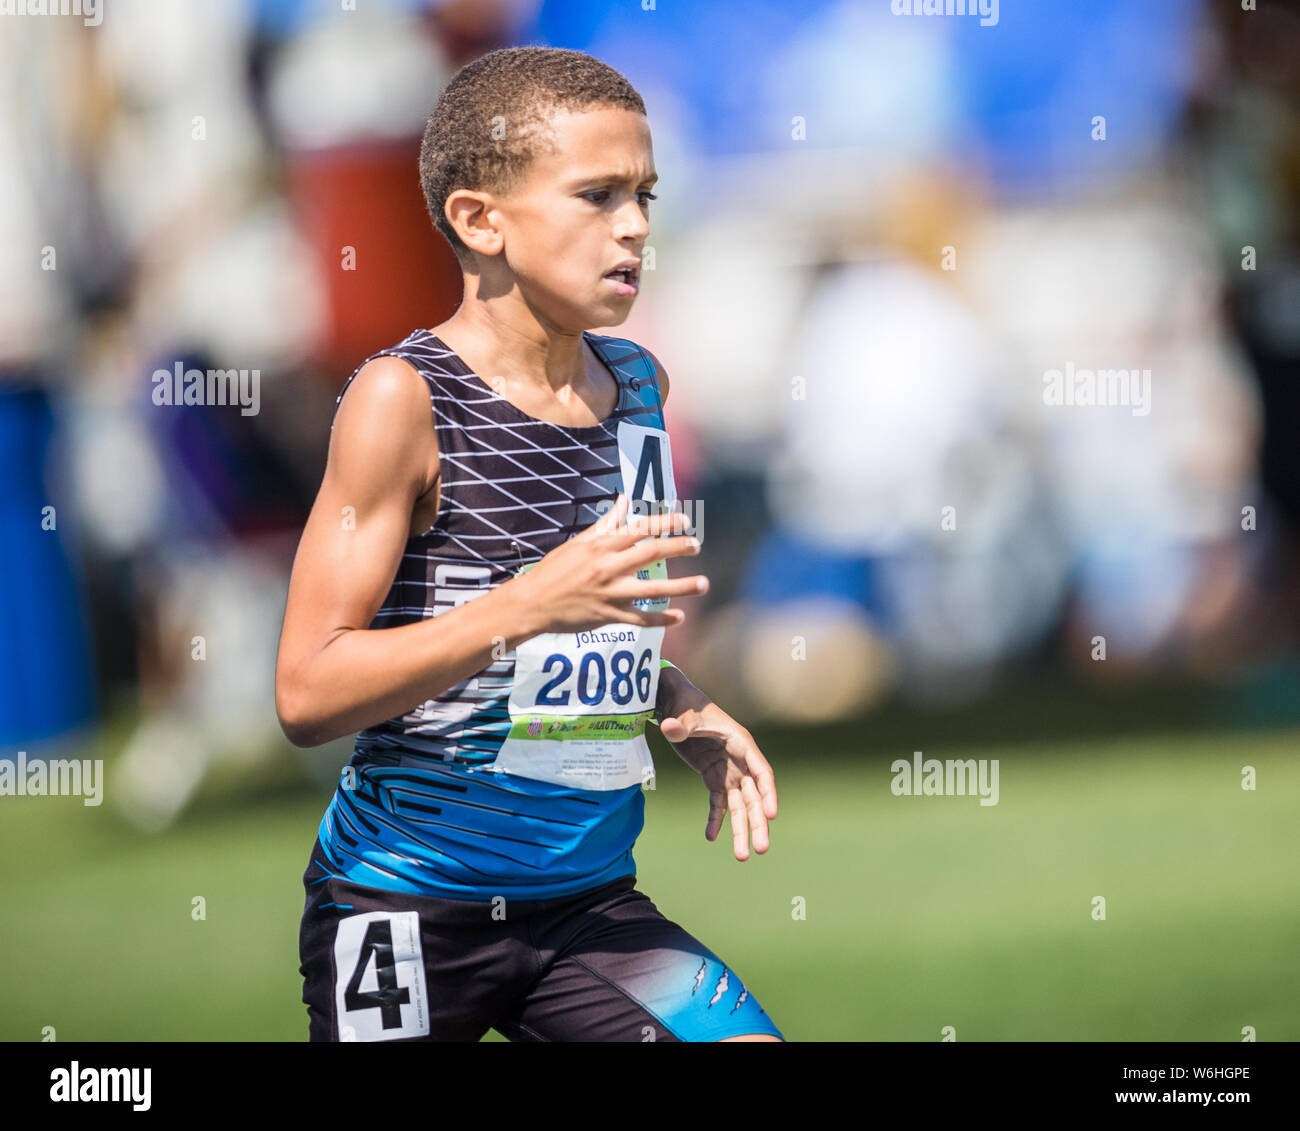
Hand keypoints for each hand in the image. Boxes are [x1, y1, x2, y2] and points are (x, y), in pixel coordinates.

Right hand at [512, 493, 706, 633]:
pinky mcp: (608, 616)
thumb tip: (623, 500)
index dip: (665, 524)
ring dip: (681, 586)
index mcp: (602, 546)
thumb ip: (606, 523)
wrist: (532, 603)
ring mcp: (610, 593)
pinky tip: (679, 616)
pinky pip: (641, 619)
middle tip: (696, 545)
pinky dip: (661, 619)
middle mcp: (608, 567)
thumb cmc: (554, 570)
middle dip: (678, 548)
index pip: (640, 529)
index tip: (685, 521)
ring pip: (653, 589)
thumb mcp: (579, 543)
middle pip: (651, 553)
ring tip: (704, 584)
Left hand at [658, 687, 777, 861]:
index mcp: (740, 744)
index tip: (771, 815)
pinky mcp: (714, 778)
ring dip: (741, 830)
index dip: (768, 794)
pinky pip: (718, 804)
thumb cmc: (686, 705)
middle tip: (760, 850)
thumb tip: (668, 728)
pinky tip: (710, 837)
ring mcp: (728, 772)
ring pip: (739, 805)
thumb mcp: (683, 715)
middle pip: (754, 796)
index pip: (761, 772)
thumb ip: (678, 725)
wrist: (676, 705)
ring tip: (741, 857)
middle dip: (757, 823)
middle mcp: (740, 761)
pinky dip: (715, 820)